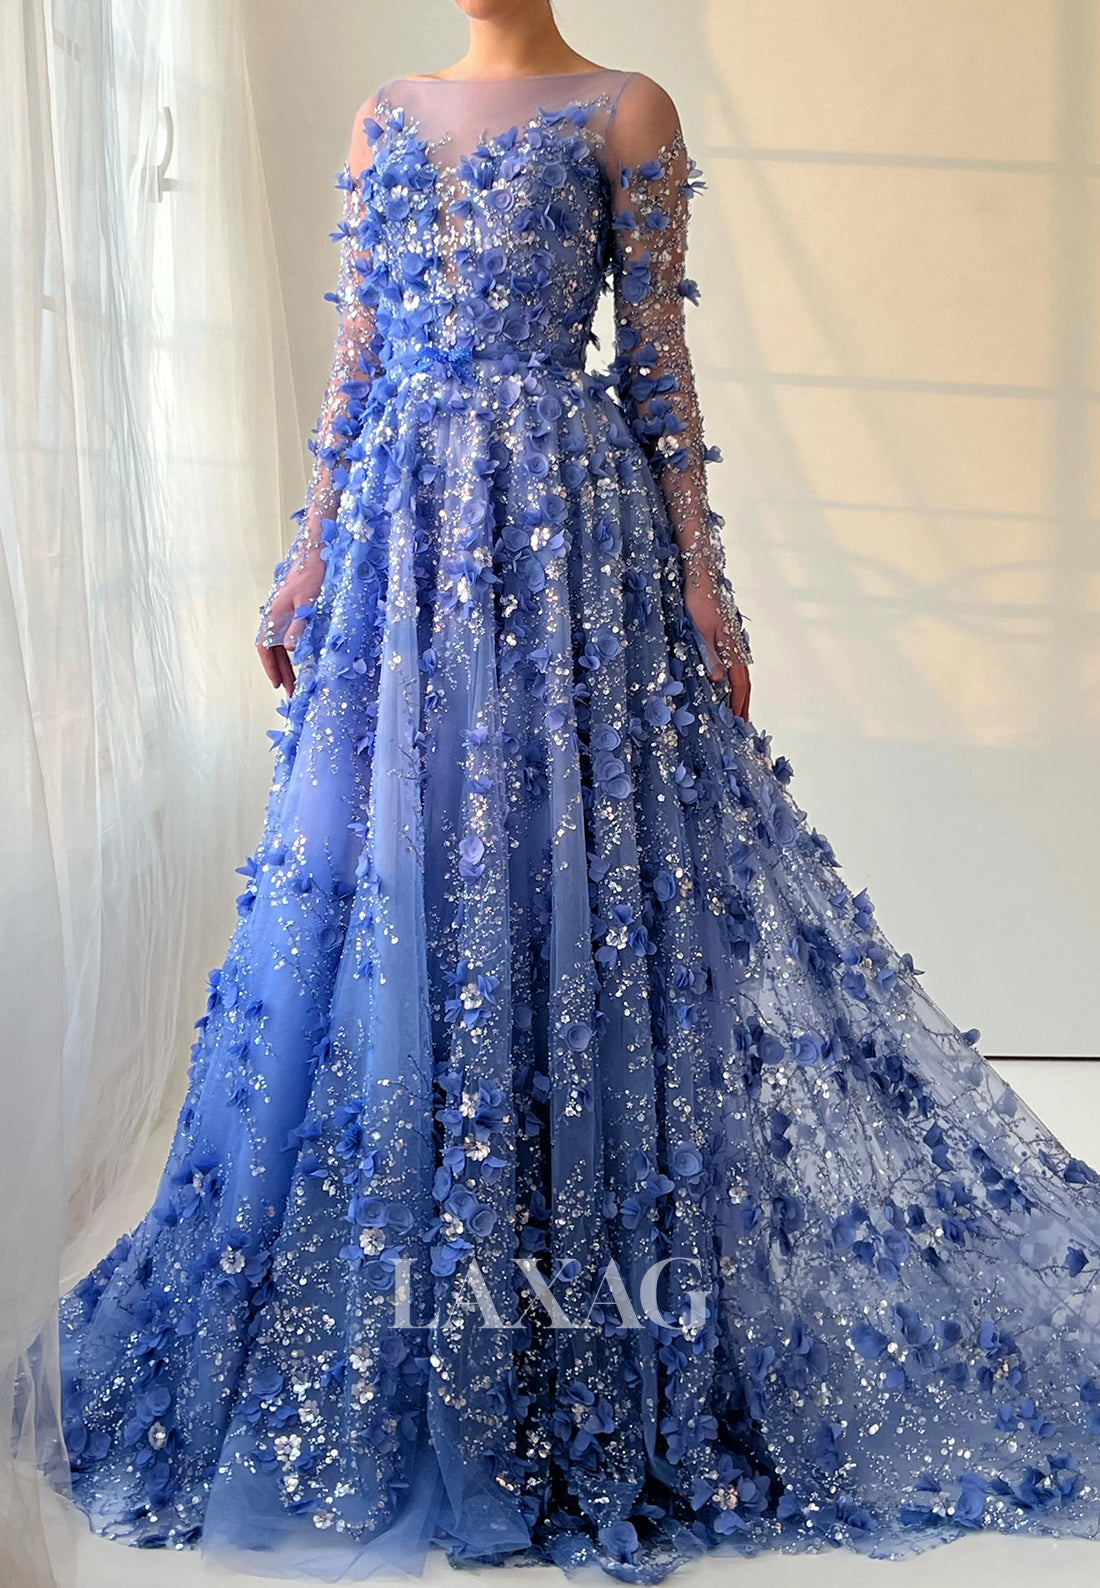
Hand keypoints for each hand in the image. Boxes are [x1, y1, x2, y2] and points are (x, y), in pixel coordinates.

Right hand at [256, 565, 319, 693]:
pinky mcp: (294, 612)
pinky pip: (289, 637)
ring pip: (281, 645)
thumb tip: (290, 648)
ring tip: (296, 683)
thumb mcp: (307, 603)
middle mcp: (275, 617)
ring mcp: (284, 615)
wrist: (316, 554)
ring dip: (287, 664)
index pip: (264, 646)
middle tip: (290, 692)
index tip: (277, 683)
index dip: (269, 666)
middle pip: (273, 650)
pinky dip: (293, 652)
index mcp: (274, 615)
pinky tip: (301, 661)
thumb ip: (299, 625)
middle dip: (281, 671)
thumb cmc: (312, 576)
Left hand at [685, 583, 751, 722]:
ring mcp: (734, 643)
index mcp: (732, 649)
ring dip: (741, 693)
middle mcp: (737, 648)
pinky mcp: (727, 638)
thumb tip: (719, 680)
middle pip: (744, 682)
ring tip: (739, 709)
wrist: (702, 580)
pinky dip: (735, 680)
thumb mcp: (701, 632)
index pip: (740, 683)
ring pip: (741, 674)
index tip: (740, 722)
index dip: (739, 704)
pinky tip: (729, 683)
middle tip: (744, 723)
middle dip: (744, 703)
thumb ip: (710, 656)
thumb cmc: (699, 603)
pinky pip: (735, 665)